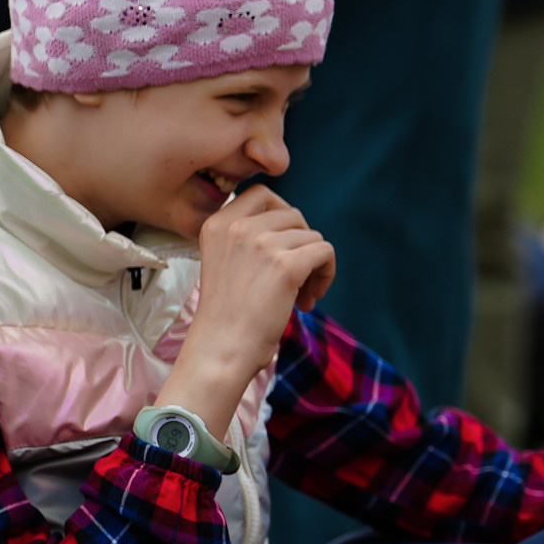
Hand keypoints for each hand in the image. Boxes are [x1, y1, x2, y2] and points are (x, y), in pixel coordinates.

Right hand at [154, 184, 333, 433]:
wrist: (222, 350)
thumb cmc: (227, 316)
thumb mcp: (225, 262)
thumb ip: (248, 238)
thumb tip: (297, 228)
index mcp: (217, 223)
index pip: (261, 194)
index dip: (282, 216)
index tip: (284, 246)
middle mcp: (238, 227)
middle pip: (293, 215)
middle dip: (300, 245)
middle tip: (295, 280)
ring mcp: (263, 244)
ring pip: (312, 236)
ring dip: (313, 266)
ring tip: (300, 297)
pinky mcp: (287, 265)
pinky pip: (325, 252)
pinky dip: (326, 274)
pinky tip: (309, 300)